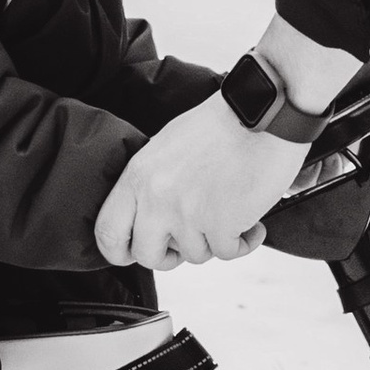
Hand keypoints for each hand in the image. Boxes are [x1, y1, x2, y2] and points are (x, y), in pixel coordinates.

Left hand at [94, 95, 309, 271]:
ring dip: (215, 241)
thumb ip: (152, 183)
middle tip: (189, 242)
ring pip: (194, 255)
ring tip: (230, 213)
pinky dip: (244, 241)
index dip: (119, 251)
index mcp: (139, 175)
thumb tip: (150, 216)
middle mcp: (157, 197)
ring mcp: (187, 213)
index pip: (106, 231)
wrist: (262, 113)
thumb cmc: (223, 124)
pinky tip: (251, 223)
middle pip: (147, 255)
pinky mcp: (221, 224)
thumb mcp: (167, 146)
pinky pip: (229, 253)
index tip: (135, 252)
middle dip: (171, 256)